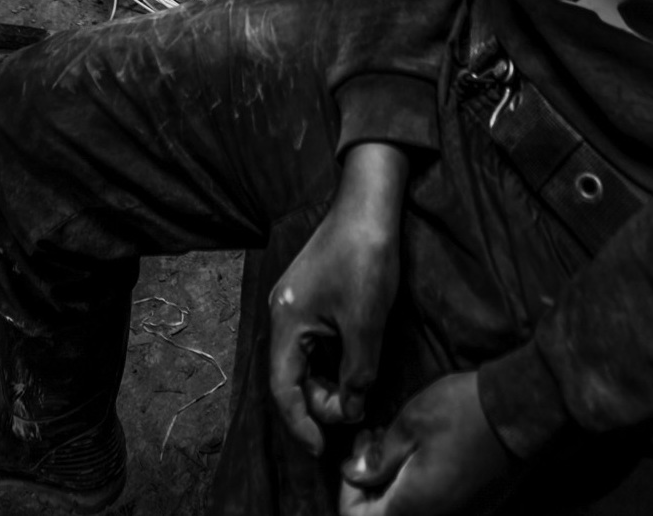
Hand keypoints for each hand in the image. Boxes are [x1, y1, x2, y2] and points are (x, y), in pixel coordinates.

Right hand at [270, 142, 406, 454]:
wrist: (370, 201)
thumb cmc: (366, 257)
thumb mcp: (366, 324)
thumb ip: (357, 373)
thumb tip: (352, 410)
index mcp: (286, 323)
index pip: (283, 389)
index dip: (301, 424)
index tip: (322, 450)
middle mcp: (282, 314)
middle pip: (291, 376)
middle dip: (319, 402)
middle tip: (354, 412)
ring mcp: (295, 302)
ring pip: (304, 359)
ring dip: (327, 381)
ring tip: (357, 393)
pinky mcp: (310, 294)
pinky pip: (314, 341)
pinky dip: (331, 360)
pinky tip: (354, 364)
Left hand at [339, 372, 515, 515]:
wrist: (521, 409)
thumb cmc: (463, 411)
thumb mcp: (410, 425)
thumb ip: (379, 459)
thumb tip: (356, 475)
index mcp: (414, 507)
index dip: (349, 492)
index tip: (354, 460)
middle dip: (370, 484)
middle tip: (370, 443)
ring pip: (410, 511)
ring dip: (393, 484)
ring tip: (392, 442)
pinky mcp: (477, 506)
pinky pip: (435, 506)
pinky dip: (418, 486)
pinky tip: (418, 452)